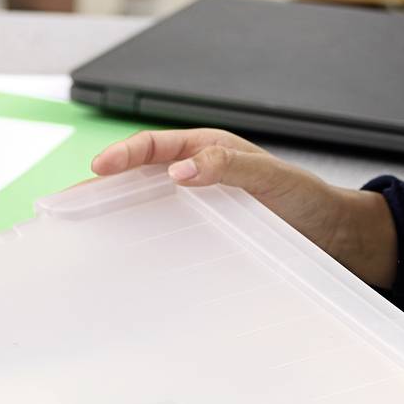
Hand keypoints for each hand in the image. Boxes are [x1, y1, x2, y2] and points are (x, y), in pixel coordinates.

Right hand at [90, 128, 398, 287]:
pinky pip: (166, 232)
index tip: (99, 168)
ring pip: (147, 204)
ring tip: (83, 231)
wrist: (336, 238)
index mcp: (207, 148)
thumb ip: (227, 167)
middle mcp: (198, 174)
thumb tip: (180, 168)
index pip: (154, 145)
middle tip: (67, 202)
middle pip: (139, 175)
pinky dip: (142, 239)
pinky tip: (127, 257)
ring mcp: (200, 205)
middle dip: (102, 185)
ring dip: (116, 213)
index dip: (123, 155)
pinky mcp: (206, 233)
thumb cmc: (308, 201)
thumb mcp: (271, 178)